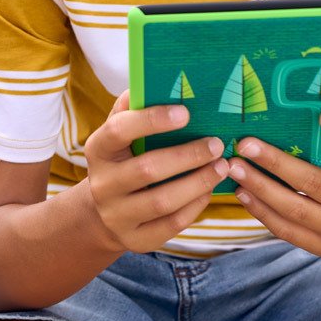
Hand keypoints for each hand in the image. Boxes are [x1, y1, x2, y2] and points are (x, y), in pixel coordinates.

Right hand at [74, 90, 227, 254]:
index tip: (185, 112)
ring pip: (162, 201)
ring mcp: (117, 216)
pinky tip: (209, 190)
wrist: (105, 212)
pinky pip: (171, 225)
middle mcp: (103, 184)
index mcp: (98, 149)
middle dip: (188, 156)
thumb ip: (133, 108)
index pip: (119, 130)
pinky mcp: (136, 240)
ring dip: (198, 182)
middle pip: (147, 170)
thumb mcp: (120, 134)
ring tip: (222, 167)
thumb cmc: (124, 159)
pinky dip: (195, 206)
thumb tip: (157, 80)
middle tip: (218, 143)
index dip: (152, 120)